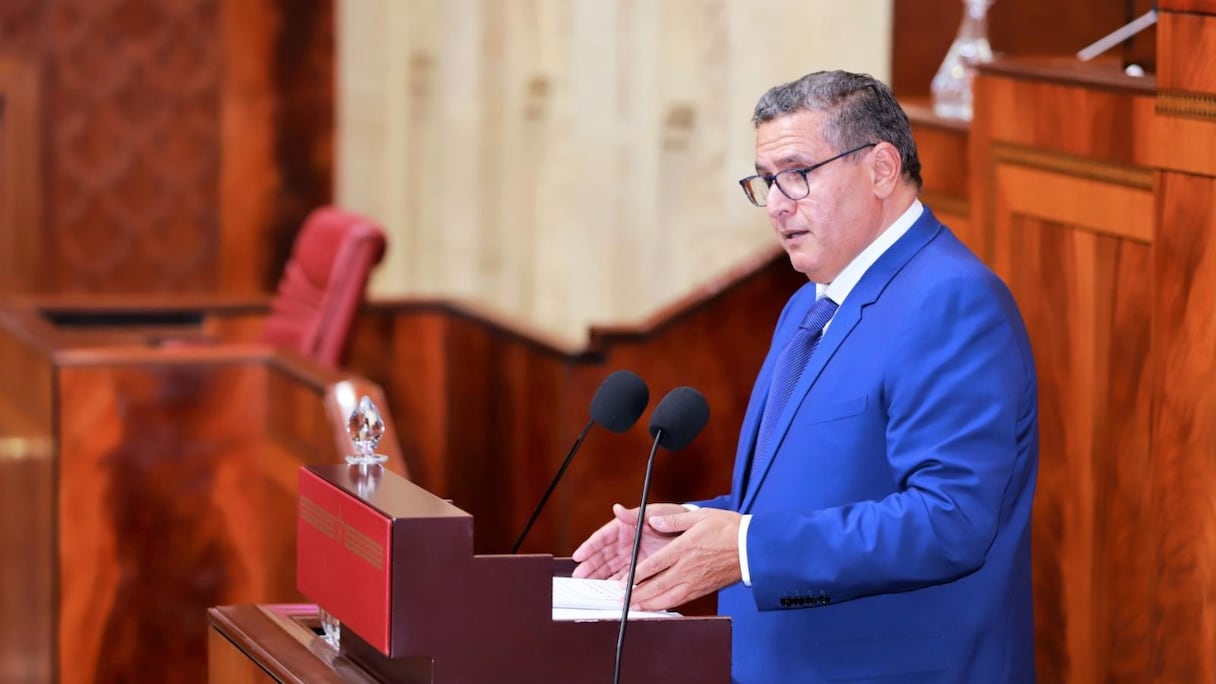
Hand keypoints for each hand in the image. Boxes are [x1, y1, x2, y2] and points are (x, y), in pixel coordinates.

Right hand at [571, 503, 687, 579]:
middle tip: (578, 577)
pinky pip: (624, 577)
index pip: (602, 538)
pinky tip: (608, 592)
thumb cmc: (671, 517)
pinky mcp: (640, 568)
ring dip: (599, 577)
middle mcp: (624, 543)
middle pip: (602, 556)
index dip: (589, 547)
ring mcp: (631, 556)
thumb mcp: (654, 513)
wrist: (692, 532)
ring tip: (587, 586)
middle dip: (589, 566)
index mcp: (624, 527)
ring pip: (610, 569)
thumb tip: (617, 509)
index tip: (578, 556)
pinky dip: (616, 584)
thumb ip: (635, 514)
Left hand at [626, 508, 741, 610]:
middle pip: (658, 585)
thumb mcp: (700, 516)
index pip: (655, 564)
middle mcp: (688, 568)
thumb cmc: (727, 529)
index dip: (638, 573)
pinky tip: (659, 606)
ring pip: (669, 597)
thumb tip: (653, 519)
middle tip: (623, 599)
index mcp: (684, 548)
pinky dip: (667, 605)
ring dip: (651, 603)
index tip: (625, 579)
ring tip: (636, 607)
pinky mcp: (703, 588)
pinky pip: (682, 600)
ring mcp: (696, 581)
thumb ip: (673, 520)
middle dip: (639, 594)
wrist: (751, 547)